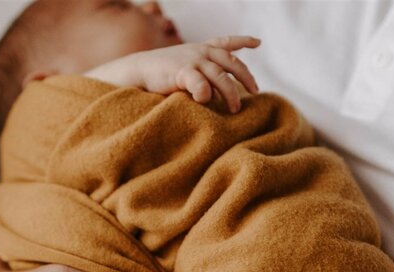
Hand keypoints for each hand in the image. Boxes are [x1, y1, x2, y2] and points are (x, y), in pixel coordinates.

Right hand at [87, 36, 260, 112]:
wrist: (136, 70)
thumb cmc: (158, 73)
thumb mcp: (182, 65)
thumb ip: (198, 72)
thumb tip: (213, 90)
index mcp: (201, 48)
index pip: (225, 42)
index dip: (242, 41)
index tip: (257, 43)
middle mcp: (200, 52)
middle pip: (231, 62)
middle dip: (245, 77)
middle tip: (255, 91)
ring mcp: (192, 60)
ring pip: (221, 77)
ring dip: (230, 94)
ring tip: (234, 109)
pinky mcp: (182, 72)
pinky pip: (201, 84)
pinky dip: (206, 94)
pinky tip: (206, 102)